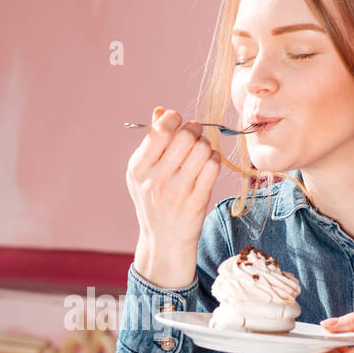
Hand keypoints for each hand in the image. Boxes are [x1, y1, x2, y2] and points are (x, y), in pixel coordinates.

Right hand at [127, 106, 221, 288]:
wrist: (163, 241)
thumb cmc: (154, 201)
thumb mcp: (143, 174)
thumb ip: (151, 142)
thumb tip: (161, 111)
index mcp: (138, 168)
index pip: (160, 130)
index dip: (175, 119)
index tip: (179, 122)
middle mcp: (155, 180)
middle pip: (185, 136)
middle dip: (194, 130)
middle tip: (195, 136)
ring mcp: (176, 192)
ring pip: (202, 149)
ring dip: (206, 146)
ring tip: (201, 153)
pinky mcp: (196, 201)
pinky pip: (213, 167)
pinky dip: (214, 161)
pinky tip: (208, 165)